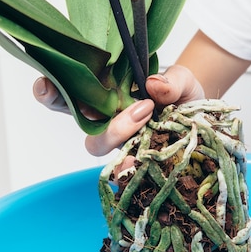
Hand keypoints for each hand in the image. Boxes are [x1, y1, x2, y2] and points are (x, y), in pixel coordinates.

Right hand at [32, 64, 203, 155]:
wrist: (204, 120)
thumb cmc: (182, 95)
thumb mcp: (183, 80)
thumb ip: (172, 81)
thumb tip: (153, 85)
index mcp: (105, 92)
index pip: (69, 90)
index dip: (50, 90)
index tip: (45, 84)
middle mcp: (105, 118)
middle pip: (74, 116)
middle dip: (68, 109)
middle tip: (96, 94)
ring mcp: (119, 143)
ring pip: (97, 144)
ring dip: (114, 131)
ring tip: (145, 115)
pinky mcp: (135, 164)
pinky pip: (122, 171)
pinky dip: (130, 166)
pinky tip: (145, 157)